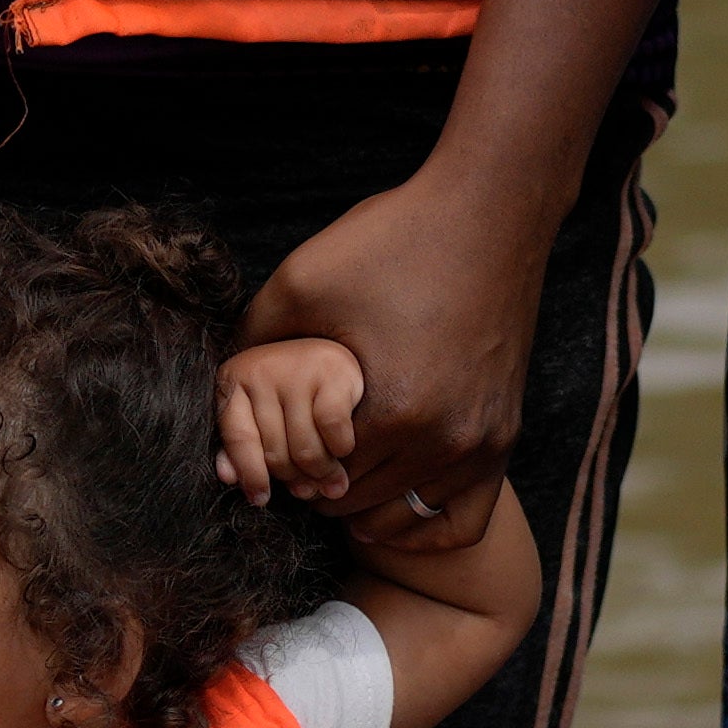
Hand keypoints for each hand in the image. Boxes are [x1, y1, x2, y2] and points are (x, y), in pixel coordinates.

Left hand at [215, 333, 375, 506]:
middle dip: (293, 480)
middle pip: (274, 452)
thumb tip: (229, 479)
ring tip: (330, 481)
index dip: (251, 475)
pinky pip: (333, 431)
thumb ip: (240, 446)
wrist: (331, 350)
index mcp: (234, 380)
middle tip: (307, 490)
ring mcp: (297, 370)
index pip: (238, 439)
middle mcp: (261, 370)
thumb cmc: (288, 391)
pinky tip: (342, 448)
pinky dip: (341, 449)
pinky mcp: (332, 374)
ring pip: (305, 449)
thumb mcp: (258, 412)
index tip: (261, 500)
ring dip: (320, 473)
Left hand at [247, 169, 547, 541]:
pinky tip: (396, 479)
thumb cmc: (393, 240)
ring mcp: (485, 442)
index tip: (279, 436)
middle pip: (357, 504)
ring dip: (368, 500)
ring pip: (406, 516)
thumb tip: (220, 385)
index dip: (286, 461)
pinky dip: (423, 512)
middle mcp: (446, 442)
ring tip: (345, 459)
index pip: (317, 478)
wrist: (489, 211)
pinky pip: (462, 516)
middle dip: (321, 483)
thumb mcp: (302, 282)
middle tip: (304, 448)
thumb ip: (253, 341)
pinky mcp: (506, 433)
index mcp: (394, 412)